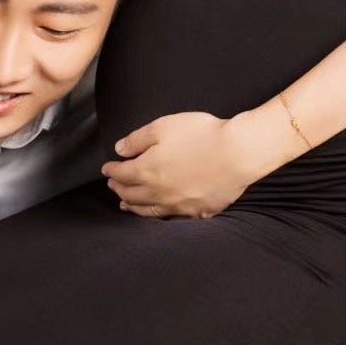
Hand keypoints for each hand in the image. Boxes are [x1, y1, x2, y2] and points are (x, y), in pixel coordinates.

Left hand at [101, 111, 259, 218]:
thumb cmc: (202, 135)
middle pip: (132, 195)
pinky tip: (161, 213)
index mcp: (147, 171)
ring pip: (149, 211)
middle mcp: (159, 193)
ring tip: (126, 206)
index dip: (112, 170)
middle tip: (113, 186)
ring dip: (134, 207)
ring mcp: (179, 205)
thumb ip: (138, 139)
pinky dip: (161, 216)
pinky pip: (174, 217)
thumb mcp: (163, 127)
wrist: (239, 153)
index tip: (107, 168)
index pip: (122, 174)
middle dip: (119, 189)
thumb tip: (119, 150)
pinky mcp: (199, 211)